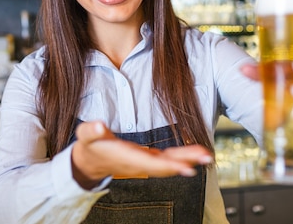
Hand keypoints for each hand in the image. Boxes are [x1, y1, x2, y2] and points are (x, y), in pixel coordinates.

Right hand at [71, 121, 212, 188]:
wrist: (88, 162)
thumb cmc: (89, 146)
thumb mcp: (85, 135)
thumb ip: (91, 130)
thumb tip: (99, 125)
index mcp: (126, 157)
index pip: (150, 163)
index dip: (168, 165)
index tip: (186, 167)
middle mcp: (138, 163)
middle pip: (165, 165)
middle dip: (186, 162)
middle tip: (206, 158)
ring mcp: (144, 162)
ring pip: (169, 162)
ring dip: (188, 158)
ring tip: (206, 155)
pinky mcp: (147, 158)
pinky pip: (167, 159)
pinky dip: (182, 156)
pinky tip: (195, 153)